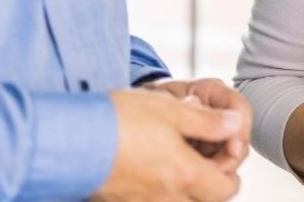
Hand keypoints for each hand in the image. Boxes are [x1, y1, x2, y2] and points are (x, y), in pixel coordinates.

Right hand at [93, 89, 244, 201]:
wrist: (66, 139)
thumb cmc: (119, 120)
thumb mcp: (171, 111)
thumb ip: (209, 122)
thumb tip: (236, 124)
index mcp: (185, 176)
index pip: (227, 189)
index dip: (231, 170)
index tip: (224, 149)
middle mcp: (167, 199)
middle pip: (204, 199)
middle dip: (209, 180)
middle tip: (201, 152)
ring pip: (178, 201)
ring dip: (183, 185)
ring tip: (174, 155)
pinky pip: (151, 201)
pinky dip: (158, 188)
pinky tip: (149, 164)